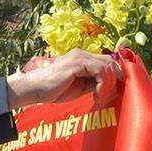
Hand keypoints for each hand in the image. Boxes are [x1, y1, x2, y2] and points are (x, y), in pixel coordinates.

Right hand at [6, 49, 121, 108]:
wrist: (36, 90)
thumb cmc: (55, 90)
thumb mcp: (81, 87)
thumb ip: (95, 83)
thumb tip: (112, 85)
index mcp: (83, 57)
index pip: (108, 60)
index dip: (115, 75)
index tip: (112, 91)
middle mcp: (82, 53)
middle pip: (111, 62)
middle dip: (114, 80)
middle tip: (104, 96)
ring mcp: (80, 57)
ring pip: (108, 66)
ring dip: (108, 85)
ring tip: (99, 97)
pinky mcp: (77, 64)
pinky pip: (100, 71)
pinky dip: (103, 85)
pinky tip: (95, 96)